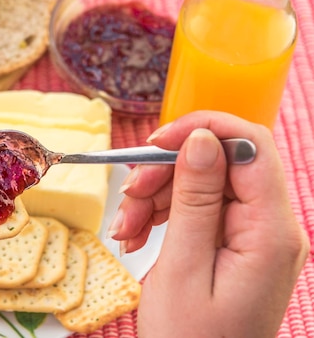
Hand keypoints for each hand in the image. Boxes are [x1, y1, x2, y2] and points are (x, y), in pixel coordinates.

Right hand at [108, 111, 308, 337]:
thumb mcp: (184, 267)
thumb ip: (196, 199)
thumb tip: (201, 140)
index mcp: (271, 232)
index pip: (250, 146)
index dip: (201, 131)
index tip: (154, 143)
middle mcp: (273, 227)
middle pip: (221, 162)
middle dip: (167, 172)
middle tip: (128, 196)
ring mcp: (255, 235)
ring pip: (204, 182)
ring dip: (157, 195)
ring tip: (125, 229)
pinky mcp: (236, 242)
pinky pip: (199, 207)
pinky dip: (163, 213)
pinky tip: (136, 234)